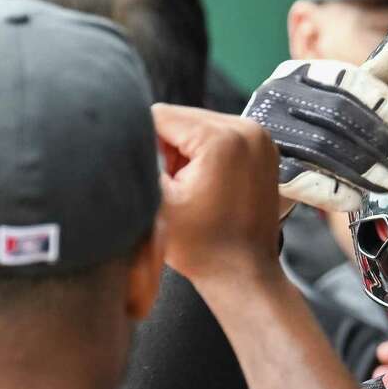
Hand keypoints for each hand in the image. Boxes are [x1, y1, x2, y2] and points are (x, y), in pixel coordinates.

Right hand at [152, 105, 282, 283]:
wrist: (242, 273)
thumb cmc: (202, 247)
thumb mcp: (156, 201)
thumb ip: (139, 157)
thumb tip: (124, 132)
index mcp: (222, 138)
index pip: (160, 115)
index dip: (145, 144)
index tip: (156, 178)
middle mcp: (248, 129)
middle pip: (182, 117)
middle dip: (168, 148)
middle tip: (175, 187)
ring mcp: (261, 138)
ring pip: (199, 125)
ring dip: (186, 151)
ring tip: (192, 188)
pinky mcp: (264, 149)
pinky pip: (220, 136)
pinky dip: (206, 155)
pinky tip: (207, 185)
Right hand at [244, 41, 387, 214]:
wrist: (262, 174)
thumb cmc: (309, 131)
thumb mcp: (339, 100)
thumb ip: (373, 79)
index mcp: (298, 73)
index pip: (346, 78)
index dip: (381, 101)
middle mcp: (276, 95)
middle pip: (337, 113)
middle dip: (378, 140)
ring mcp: (266, 131)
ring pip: (322, 147)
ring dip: (363, 169)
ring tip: (387, 183)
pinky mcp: (262, 167)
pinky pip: (303, 180)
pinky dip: (335, 192)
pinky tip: (356, 199)